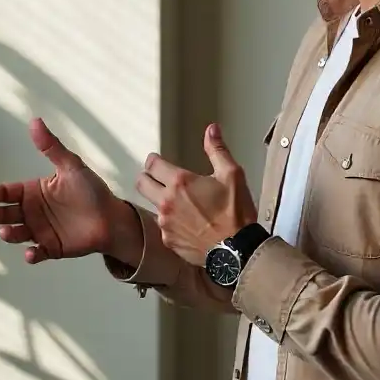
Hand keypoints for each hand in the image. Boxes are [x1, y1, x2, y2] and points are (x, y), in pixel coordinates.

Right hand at [0, 118, 136, 263]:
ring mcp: (40, 231)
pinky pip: (38, 253)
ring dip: (10, 234)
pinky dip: (32, 255)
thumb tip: (35, 121)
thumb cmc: (91, 190)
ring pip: (18, 234)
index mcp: (33, 192)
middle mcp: (32, 212)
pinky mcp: (51, 248)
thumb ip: (52, 147)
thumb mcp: (71, 166)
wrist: (112, 217)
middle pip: (5, 213)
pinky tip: (30, 254)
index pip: (6, 192)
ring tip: (6, 231)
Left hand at [135, 123, 257, 266]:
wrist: (237, 249)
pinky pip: (162, 227)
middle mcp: (166, 201)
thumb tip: (211, 129)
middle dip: (148, 178)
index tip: (158, 161)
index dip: (154, 160)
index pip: (152, 164)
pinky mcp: (169, 241)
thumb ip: (217, 150)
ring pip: (151, 206)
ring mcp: (165, 223)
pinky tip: (186, 224)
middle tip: (159, 179)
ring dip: (160, 202)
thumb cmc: (236, 212)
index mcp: (180, 182)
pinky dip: (170, 223)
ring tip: (178, 204)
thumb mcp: (232, 175)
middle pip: (141, 183)